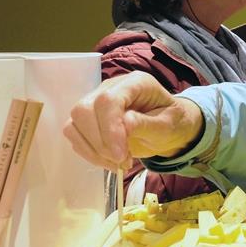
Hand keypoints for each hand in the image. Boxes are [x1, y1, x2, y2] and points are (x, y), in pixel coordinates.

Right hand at [63, 72, 204, 172]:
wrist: (167, 128)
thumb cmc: (171, 123)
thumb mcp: (167, 125)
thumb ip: (146, 124)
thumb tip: (124, 125)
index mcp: (135, 83)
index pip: (108, 100)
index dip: (109, 129)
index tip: (120, 155)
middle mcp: (110, 88)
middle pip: (84, 110)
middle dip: (99, 142)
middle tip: (121, 161)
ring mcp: (95, 102)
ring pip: (74, 124)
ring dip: (93, 150)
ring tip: (119, 163)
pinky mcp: (87, 120)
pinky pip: (75, 136)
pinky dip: (89, 154)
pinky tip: (109, 162)